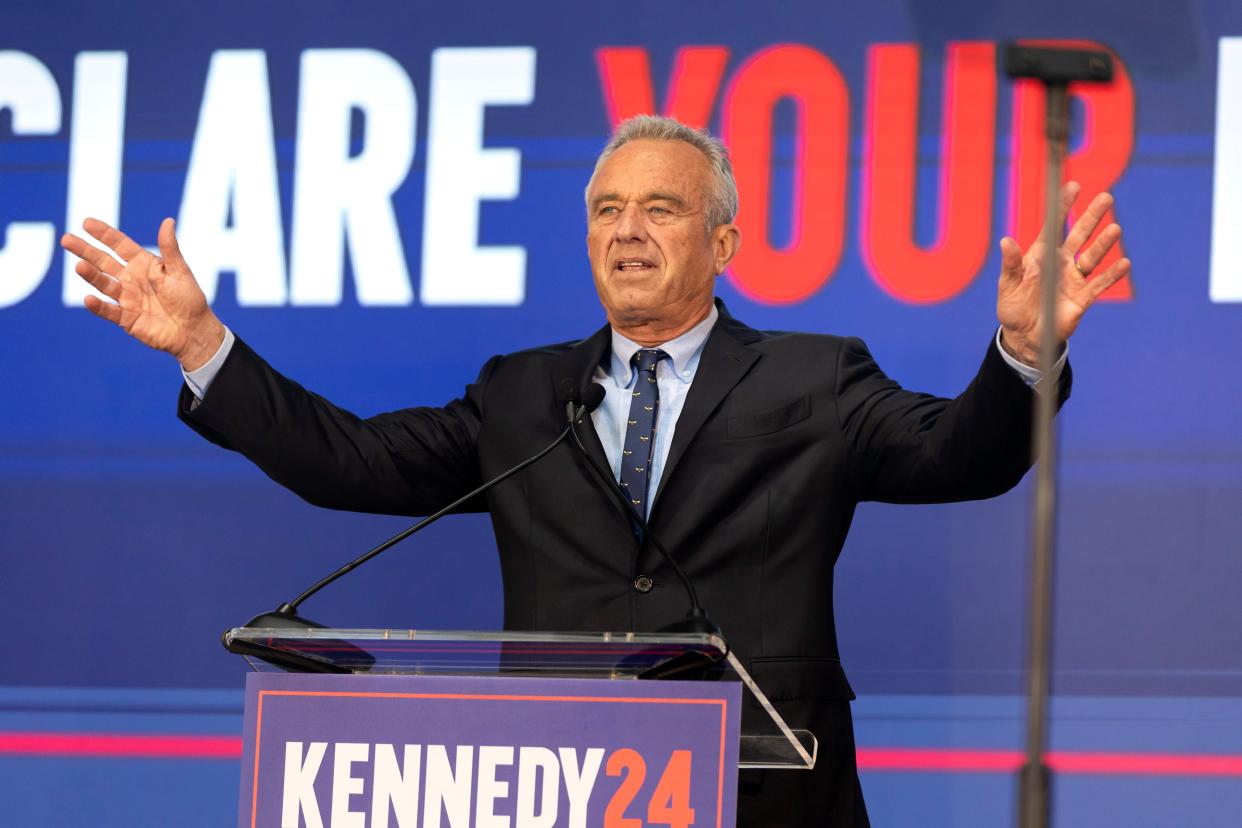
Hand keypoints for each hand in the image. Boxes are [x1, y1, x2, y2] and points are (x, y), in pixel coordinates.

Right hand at [60, 217, 224, 370]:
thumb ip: (170, 249)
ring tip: (79, 266)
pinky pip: (108, 311)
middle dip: (86, 251)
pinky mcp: (125, 318)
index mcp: (143, 264)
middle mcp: (130, 278)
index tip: (87, 222)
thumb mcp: (180, 271)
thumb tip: (168, 220)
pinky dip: (98, 307)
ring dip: (91, 275)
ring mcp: (126, 298)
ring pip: (103, 284)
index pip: (119, 245)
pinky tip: (89, 299)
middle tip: (66, 239)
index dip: (104, 234)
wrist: (194, 330)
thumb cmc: (189, 298)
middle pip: (104, 262)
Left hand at [996, 181, 1131, 365]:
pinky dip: (1112, 275)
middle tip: (1106, 197)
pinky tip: (1125, 263)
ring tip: (1116, 228)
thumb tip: (1005, 240)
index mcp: (1041, 255)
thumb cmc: (1013, 307)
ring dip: (1104, 243)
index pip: (1053, 226)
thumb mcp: (1007, 284)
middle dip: (1091, 217)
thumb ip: (1010, 263)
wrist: (1024, 336)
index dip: (1062, 207)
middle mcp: (1061, 263)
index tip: (1073, 185)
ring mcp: (1074, 279)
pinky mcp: (1082, 298)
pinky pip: (1099, 284)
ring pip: (1092, 257)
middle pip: (1079, 235)